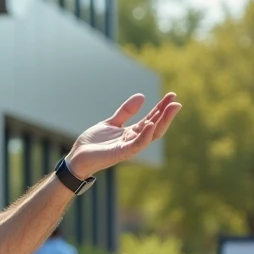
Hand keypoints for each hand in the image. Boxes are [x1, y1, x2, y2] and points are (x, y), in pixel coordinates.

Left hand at [65, 93, 180, 178]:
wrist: (77, 157)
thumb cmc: (94, 143)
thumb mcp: (111, 122)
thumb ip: (126, 111)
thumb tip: (142, 96)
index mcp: (132, 133)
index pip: (151, 119)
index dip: (161, 108)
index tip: (172, 95)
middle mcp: (133, 140)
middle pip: (155, 127)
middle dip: (166, 114)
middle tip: (176, 101)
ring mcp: (128, 147)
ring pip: (150, 135)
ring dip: (161, 122)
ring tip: (170, 108)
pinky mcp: (120, 153)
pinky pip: (137, 145)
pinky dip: (145, 135)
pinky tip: (150, 123)